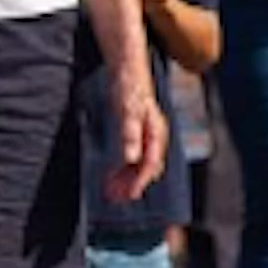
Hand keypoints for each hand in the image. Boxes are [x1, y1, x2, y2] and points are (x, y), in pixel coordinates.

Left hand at [103, 75, 167, 201]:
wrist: (126, 68)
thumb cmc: (129, 87)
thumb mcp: (127, 111)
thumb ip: (130, 135)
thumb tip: (130, 159)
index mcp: (156, 132)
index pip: (151, 164)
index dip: (140, 181)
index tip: (130, 195)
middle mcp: (154, 136)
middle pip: (146, 168)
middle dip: (132, 185)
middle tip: (116, 199)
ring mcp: (146, 135)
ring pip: (139, 165)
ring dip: (126, 180)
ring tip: (111, 192)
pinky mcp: (137, 133)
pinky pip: (132, 157)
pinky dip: (123, 169)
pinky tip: (112, 176)